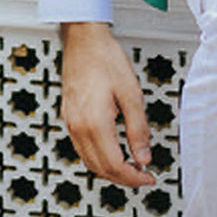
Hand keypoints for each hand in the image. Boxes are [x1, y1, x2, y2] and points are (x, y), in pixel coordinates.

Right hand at [60, 21, 155, 186]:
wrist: (84, 39)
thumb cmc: (105, 58)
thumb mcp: (131, 92)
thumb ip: (138, 128)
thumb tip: (143, 156)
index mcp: (95, 123)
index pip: (114, 165)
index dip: (133, 177)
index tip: (148, 177)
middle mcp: (78, 127)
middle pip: (100, 168)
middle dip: (123, 177)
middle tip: (143, 175)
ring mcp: (70, 122)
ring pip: (89, 161)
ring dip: (110, 169)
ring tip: (131, 165)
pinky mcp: (68, 116)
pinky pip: (82, 148)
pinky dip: (98, 157)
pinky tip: (111, 150)